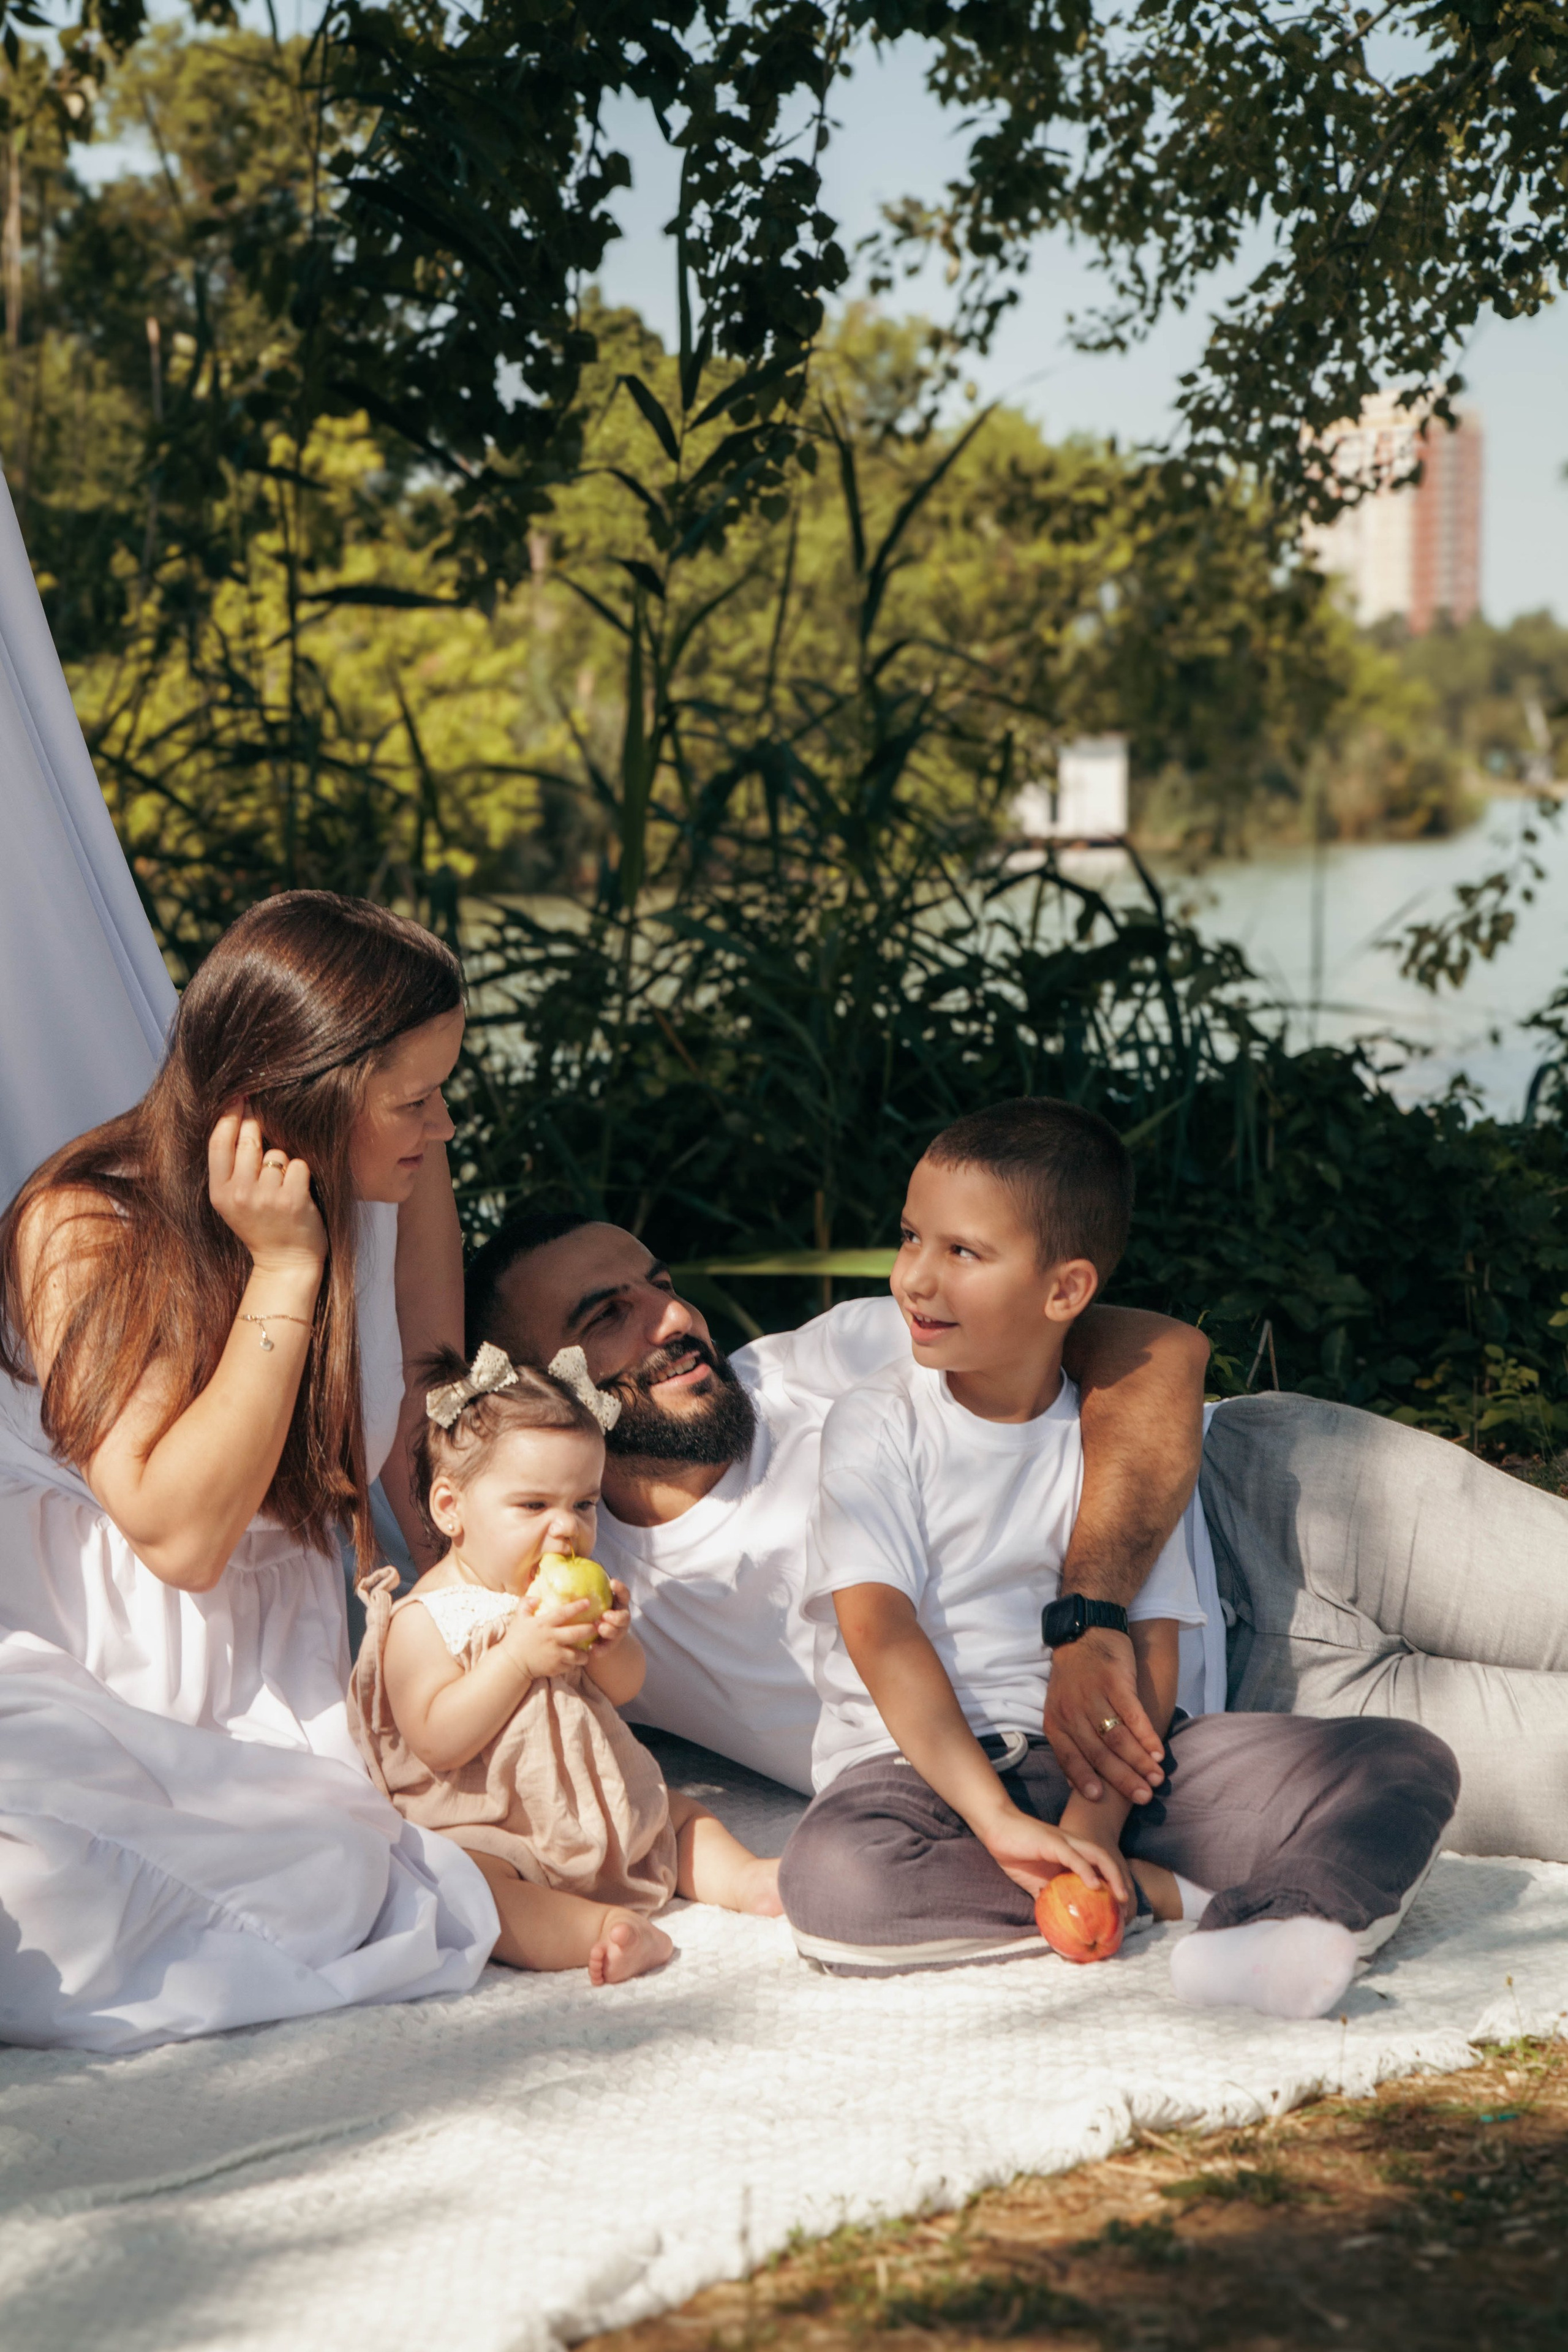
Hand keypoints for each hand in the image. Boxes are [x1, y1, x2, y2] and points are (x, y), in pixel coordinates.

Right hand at [209, 1108, 326, 1276]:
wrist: (284, 1263)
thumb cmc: (261, 1225)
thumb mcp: (233, 1200)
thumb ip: (231, 1166)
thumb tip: (238, 1115)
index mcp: (219, 1192)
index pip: (219, 1141)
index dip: (230, 1114)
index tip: (239, 1095)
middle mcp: (238, 1194)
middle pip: (250, 1139)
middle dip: (260, 1127)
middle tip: (266, 1127)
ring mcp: (265, 1198)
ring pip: (277, 1152)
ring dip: (284, 1162)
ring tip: (282, 1186)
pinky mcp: (293, 1200)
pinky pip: (299, 1165)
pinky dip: (302, 1173)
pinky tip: (299, 1192)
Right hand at [507, 1590, 598, 1677]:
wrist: (511, 1663)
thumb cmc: (515, 1639)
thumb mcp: (519, 1619)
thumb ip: (526, 1604)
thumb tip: (537, 1597)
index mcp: (544, 1624)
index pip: (564, 1613)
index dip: (577, 1607)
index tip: (588, 1602)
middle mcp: (552, 1638)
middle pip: (577, 1633)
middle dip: (590, 1630)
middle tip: (597, 1627)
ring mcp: (554, 1654)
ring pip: (578, 1654)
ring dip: (585, 1653)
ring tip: (588, 1650)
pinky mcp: (555, 1667)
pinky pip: (570, 1665)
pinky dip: (574, 1663)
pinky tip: (574, 1661)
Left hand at [589, 1580, 632, 1653]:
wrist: (595, 1639)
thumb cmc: (589, 1613)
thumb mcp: (592, 1603)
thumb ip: (586, 1593)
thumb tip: (566, 1573)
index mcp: (617, 1604)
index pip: (623, 1594)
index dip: (620, 1588)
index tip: (611, 1582)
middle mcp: (620, 1619)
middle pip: (624, 1617)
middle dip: (616, 1616)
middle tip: (605, 1615)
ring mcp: (616, 1633)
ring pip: (617, 1632)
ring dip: (608, 1630)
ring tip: (599, 1629)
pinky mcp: (609, 1646)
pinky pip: (607, 1648)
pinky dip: (601, 1648)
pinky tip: (592, 1648)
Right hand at [977, 1803, 1130, 1907]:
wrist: (997, 1829)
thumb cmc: (1017, 1854)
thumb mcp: (1036, 1883)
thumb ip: (1048, 1897)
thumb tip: (1054, 1925)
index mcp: (1072, 1854)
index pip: (1100, 1868)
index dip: (1114, 1886)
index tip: (1121, 1909)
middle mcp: (1074, 1845)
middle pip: (1107, 1859)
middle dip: (1122, 1881)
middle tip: (1128, 1905)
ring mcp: (1065, 1842)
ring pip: (1097, 1855)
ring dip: (1113, 1875)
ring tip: (1120, 1896)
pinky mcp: (1052, 1842)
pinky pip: (1074, 1856)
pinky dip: (1086, 1870)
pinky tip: (1094, 1885)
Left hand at [1044, 1627, 1166, 1805]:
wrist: (1085, 1631)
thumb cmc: (1075, 1678)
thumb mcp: (1061, 1709)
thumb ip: (1070, 1743)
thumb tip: (1077, 1784)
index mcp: (1056, 1721)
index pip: (1069, 1758)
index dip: (1084, 1779)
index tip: (1101, 1798)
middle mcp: (1072, 1711)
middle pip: (1098, 1753)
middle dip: (1123, 1779)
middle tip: (1143, 1797)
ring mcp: (1093, 1696)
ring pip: (1117, 1738)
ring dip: (1139, 1761)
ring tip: (1156, 1778)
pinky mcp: (1115, 1681)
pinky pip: (1133, 1714)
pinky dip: (1147, 1735)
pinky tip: (1158, 1751)